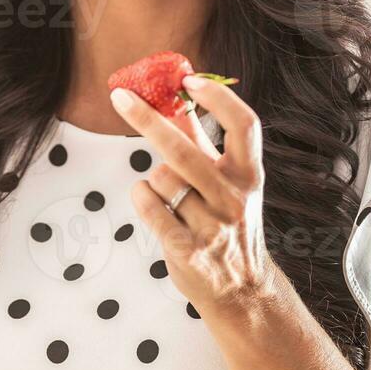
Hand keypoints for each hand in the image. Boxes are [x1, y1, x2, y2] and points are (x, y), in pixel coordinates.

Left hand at [109, 75, 276, 317]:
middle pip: (185, 149)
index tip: (189, 78)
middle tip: (121, 97)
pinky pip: (151, 208)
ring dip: (152, 179)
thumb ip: (203, 142)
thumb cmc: (228, 225)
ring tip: (166, 195)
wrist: (241, 291)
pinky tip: (149, 201)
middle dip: (148, 120)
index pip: (243, 125)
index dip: (218, 98)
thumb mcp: (227, 183)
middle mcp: (234, 198)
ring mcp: (213, 226)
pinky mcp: (188, 251)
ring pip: (161, 179)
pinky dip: (143, 198)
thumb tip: (179, 97)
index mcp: (249, 175)